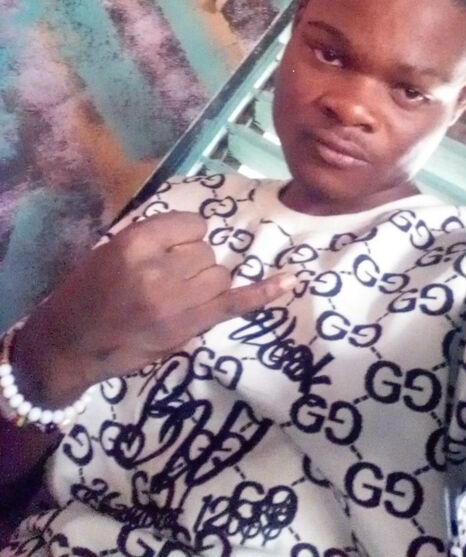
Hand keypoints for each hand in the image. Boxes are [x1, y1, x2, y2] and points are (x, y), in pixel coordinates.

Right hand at [12, 212, 295, 407]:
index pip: (191, 225)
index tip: (169, 250)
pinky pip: (235, 303)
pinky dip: (264, 292)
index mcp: (137, 243)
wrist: (71, 344)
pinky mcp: (189, 327)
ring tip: (175, 296)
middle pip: (207, 252)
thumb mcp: (112, 249)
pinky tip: (290, 279)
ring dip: (204, 282)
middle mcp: (160, 269)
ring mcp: (177, 301)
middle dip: (192, 263)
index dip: (184, 238)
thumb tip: (200, 231)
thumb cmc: (88, 291)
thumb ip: (155, 237)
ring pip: (218, 275)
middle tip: (165, 280)